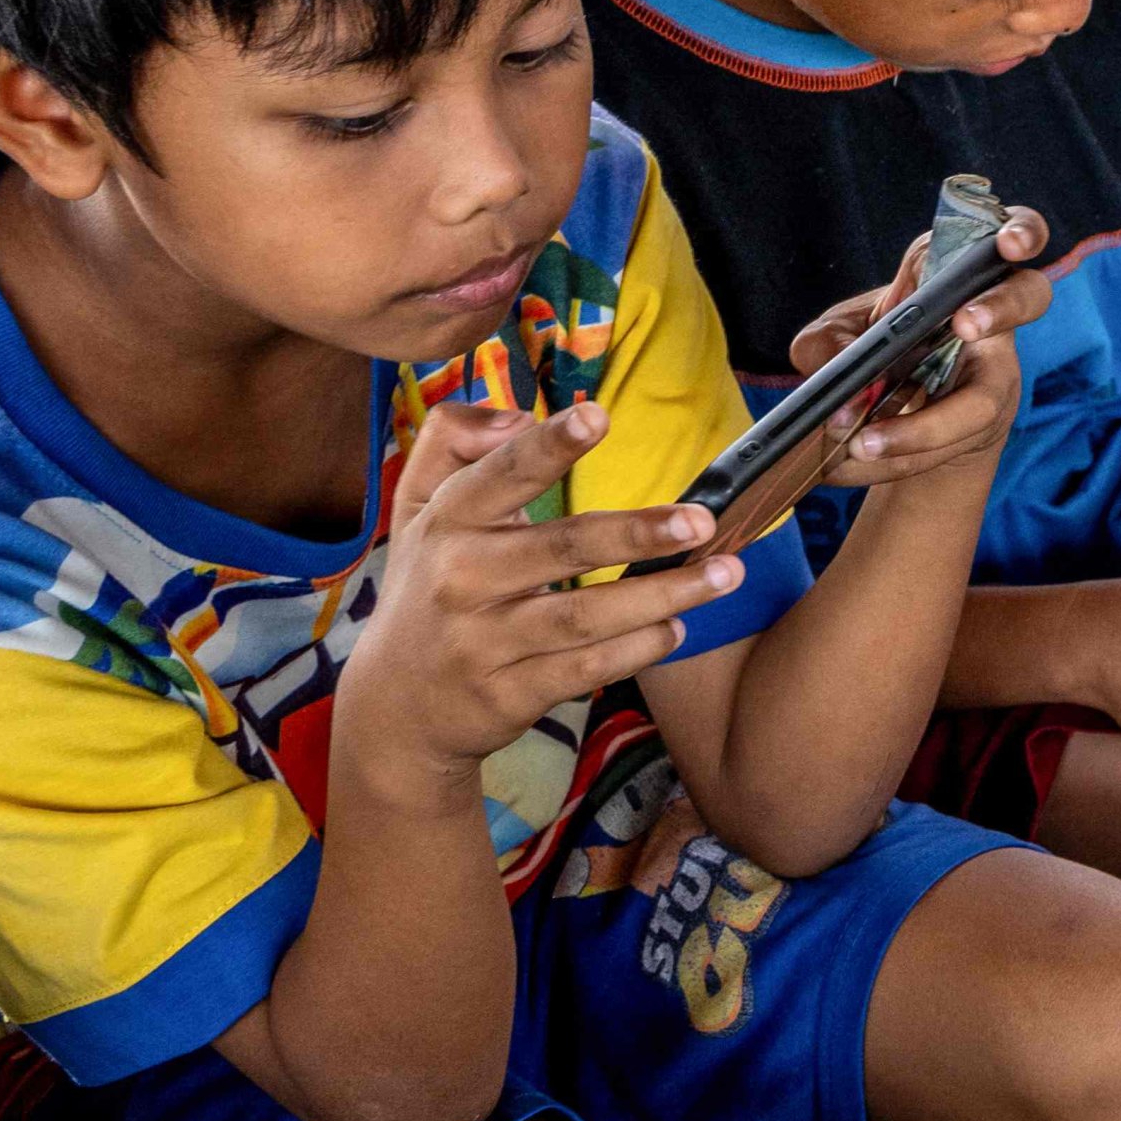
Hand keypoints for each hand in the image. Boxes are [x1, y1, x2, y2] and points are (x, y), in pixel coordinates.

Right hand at [343, 399, 729, 799]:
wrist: (396, 704)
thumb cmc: (429, 586)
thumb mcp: (417, 507)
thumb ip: (452, 440)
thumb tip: (516, 416)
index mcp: (446, 523)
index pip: (501, 475)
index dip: (550, 446)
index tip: (599, 417)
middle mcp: (460, 580)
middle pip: (562, 548)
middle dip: (637, 531)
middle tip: (702, 520)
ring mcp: (483, 643)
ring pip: (586, 616)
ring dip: (663, 595)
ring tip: (724, 574)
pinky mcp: (508, 695)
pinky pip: (585, 669)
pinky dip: (636, 649)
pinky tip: (677, 628)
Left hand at [785, 210, 1053, 493]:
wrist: (903, 412)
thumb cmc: (880, 347)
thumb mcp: (843, 334)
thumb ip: (828, 343)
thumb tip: (835, 381)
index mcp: (960, 268)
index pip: (1013, 232)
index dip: (1021, 232)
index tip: (1009, 245)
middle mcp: (992, 316)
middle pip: (1029, 297)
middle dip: (1002, 308)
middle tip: (965, 324)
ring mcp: (994, 373)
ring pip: (986, 400)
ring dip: (923, 429)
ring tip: (865, 443)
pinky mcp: (980, 426)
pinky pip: (947, 447)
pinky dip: (894, 458)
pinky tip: (848, 465)